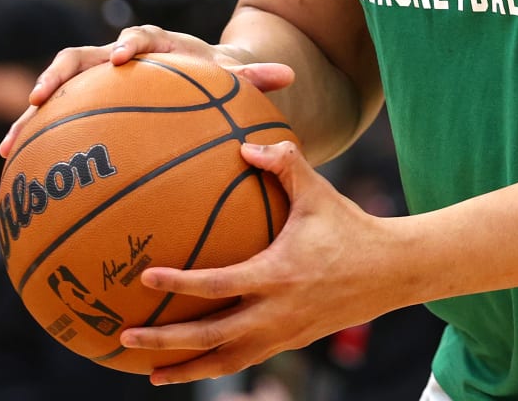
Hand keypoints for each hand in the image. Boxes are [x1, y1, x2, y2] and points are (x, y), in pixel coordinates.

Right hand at [0, 25, 294, 157]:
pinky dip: (35, 143)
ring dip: (31, 114)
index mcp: (153, 46)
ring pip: (55, 92)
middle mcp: (115, 58)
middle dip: (57, 76)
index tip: (120, 59)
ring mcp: (94, 83)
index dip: (126, 45)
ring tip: (10, 145)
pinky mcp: (83, 108)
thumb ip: (253, 77)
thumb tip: (288, 75)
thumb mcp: (232, 79)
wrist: (193, 79)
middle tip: (40, 97)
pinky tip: (18, 175)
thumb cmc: (214, 80)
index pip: (137, 37)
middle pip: (78, 58)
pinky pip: (54, 125)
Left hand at [118, 141, 403, 384]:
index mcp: (279, 275)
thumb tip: (244, 144)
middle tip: (126, 337)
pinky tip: (190, 367)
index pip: (220, 285)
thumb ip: (284, 162)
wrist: (390, 272)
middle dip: (166, 341)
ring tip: (149, 373)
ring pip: (225, 362)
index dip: (182, 283)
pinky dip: (213, 367)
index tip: (146, 277)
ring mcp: (283, 335)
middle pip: (212, 338)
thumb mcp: (318, 192)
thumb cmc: (350, 227)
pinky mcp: (289, 343)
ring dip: (185, 369)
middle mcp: (277, 314)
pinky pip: (243, 361)